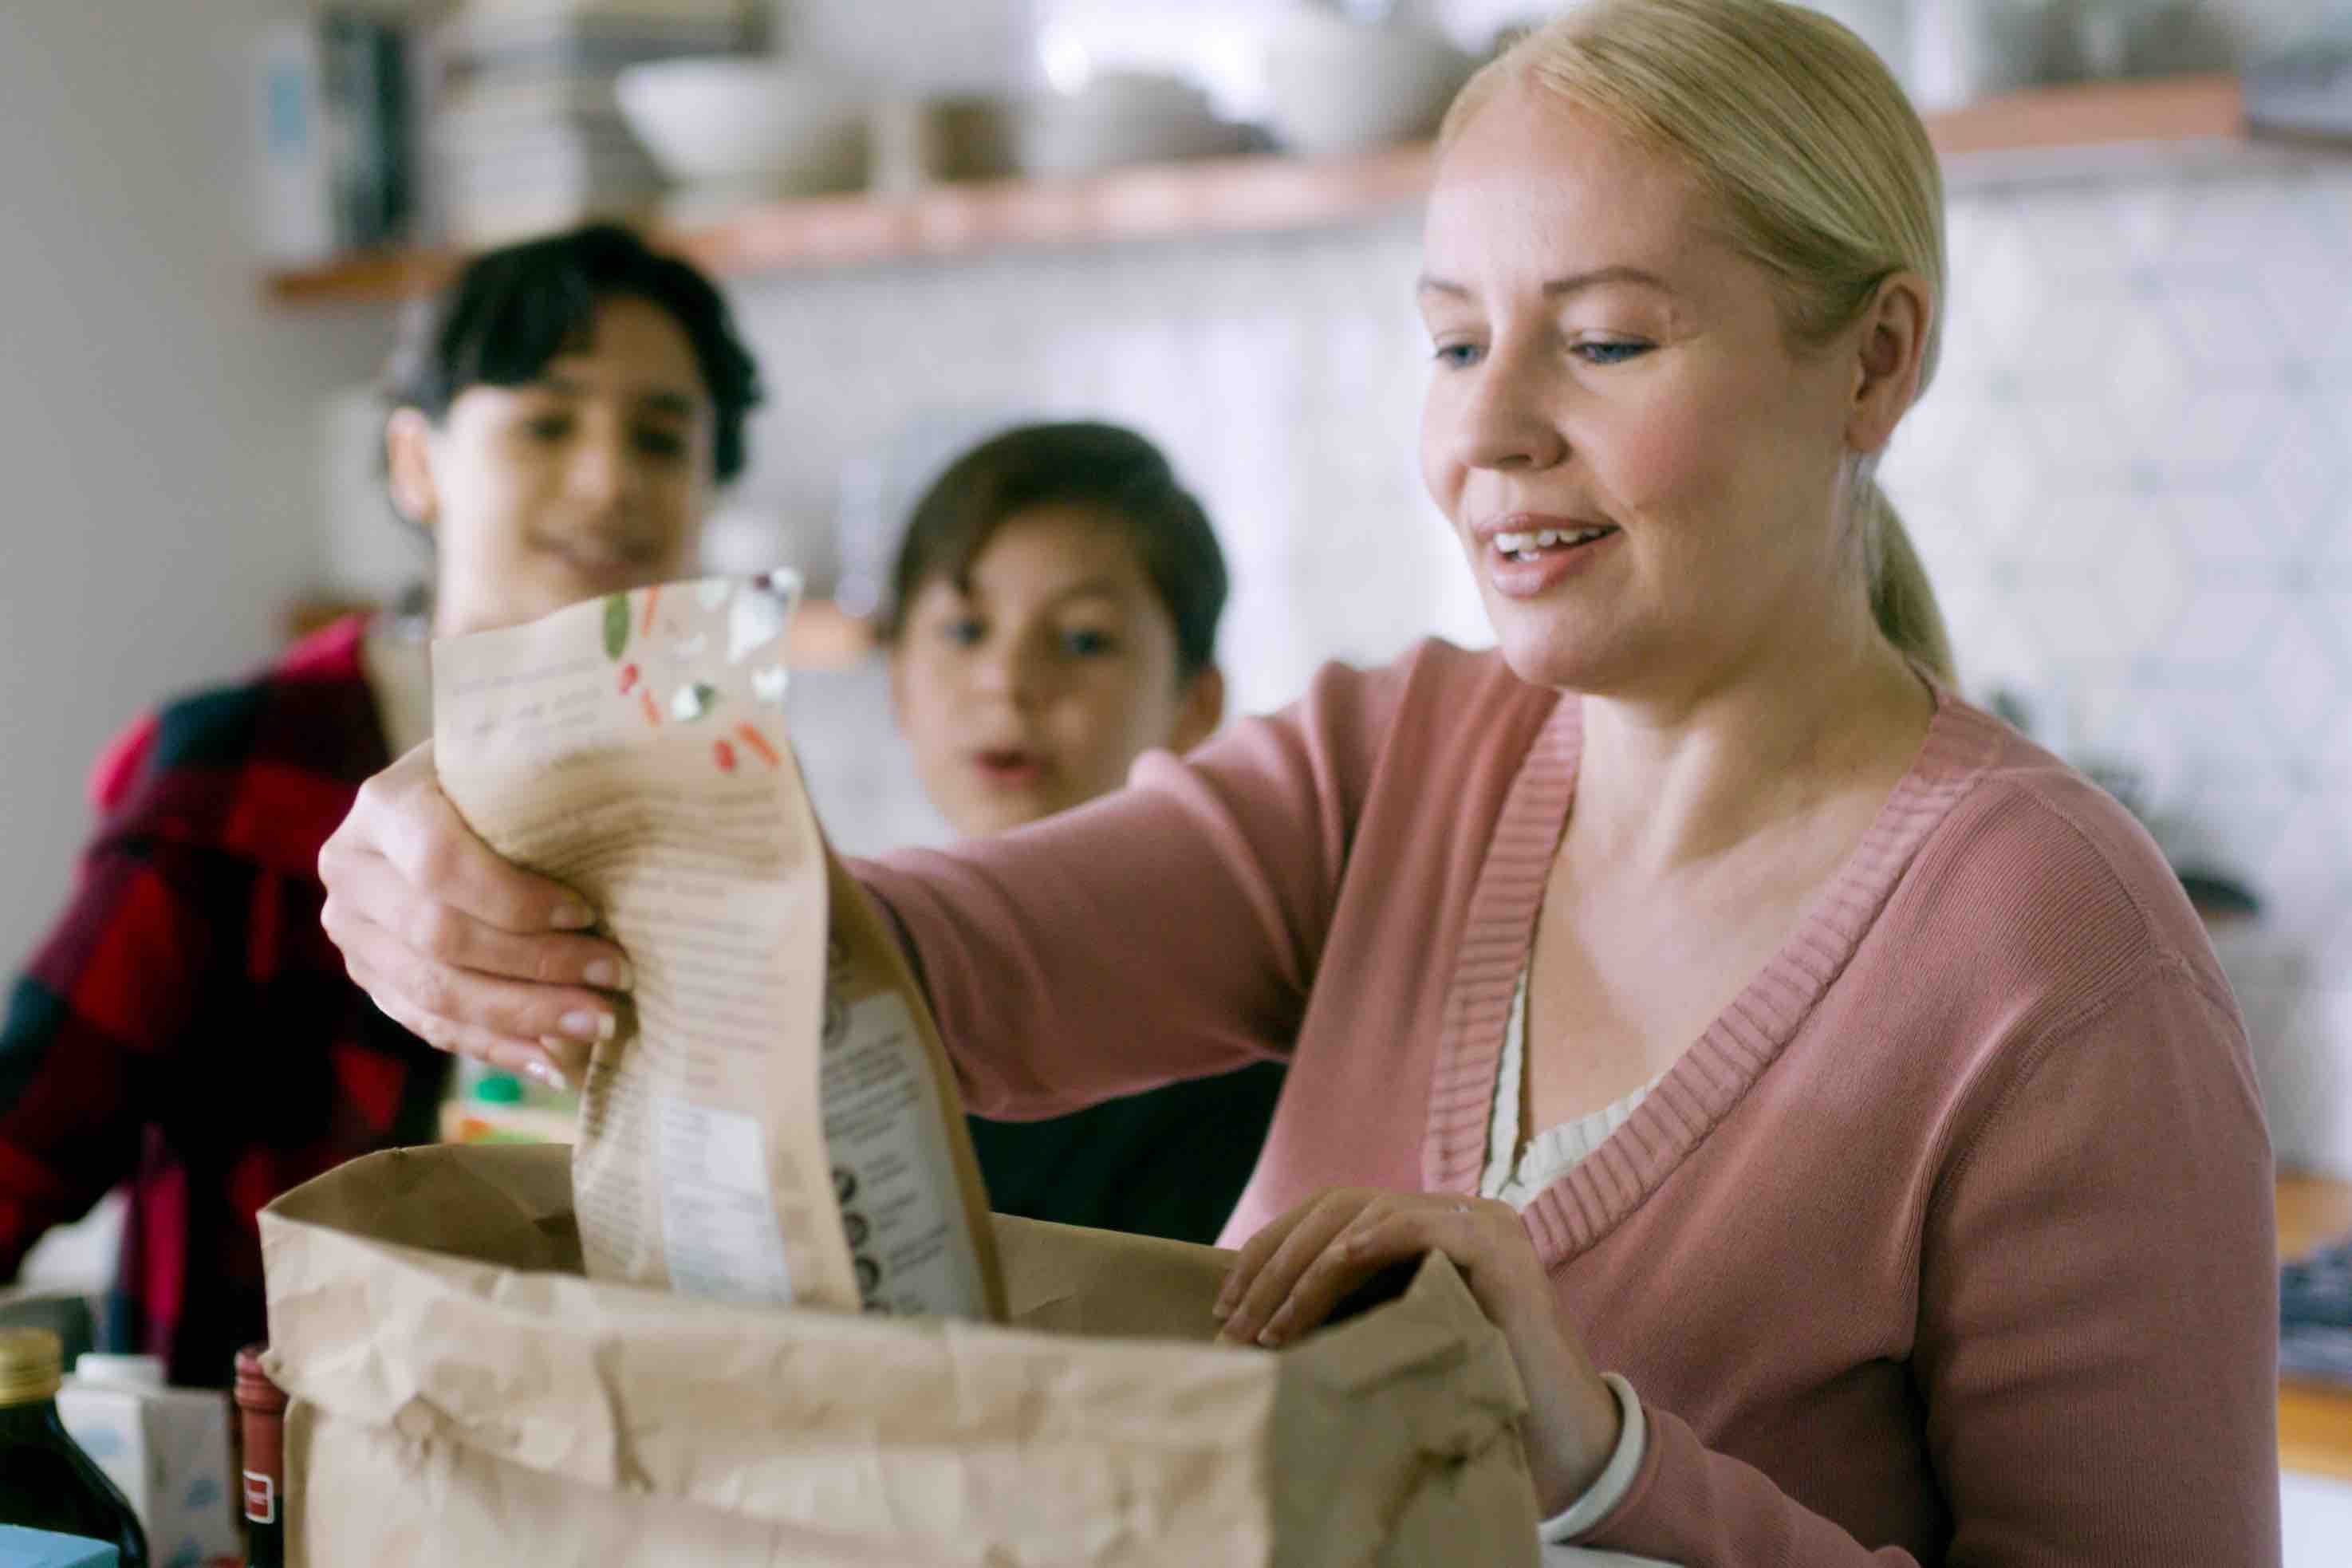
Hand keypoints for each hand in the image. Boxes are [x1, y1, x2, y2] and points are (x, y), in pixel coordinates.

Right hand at [318, 739, 631, 1088]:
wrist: (440, 800)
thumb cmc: (501, 781)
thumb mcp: (512, 767)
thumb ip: (544, 796)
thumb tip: (627, 861)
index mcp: (384, 805)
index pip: (440, 863)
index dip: (515, 898)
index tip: (587, 913)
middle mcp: (351, 870)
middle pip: (440, 937)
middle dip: (536, 966)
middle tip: (614, 978)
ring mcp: (352, 931)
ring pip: (433, 992)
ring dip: (523, 1017)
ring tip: (595, 1024)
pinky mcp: (369, 976)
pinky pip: (429, 1025)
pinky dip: (495, 1046)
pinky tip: (551, 1060)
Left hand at [1213, 1188, 1623, 1513]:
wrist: (1564, 1445)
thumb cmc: (1471, 1398)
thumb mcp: (1394, 1343)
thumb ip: (1347, 1314)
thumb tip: (1251, 1318)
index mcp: (1423, 1229)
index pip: (1329, 1214)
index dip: (1270, 1250)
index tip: (1225, 1305)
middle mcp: (1453, 1214)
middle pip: (1339, 1207)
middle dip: (1275, 1263)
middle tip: (1235, 1325)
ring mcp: (1483, 1224)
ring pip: (1370, 1213)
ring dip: (1309, 1268)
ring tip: (1273, 1325)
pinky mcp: (1503, 1250)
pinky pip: (1426, 1226)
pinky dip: (1375, 1238)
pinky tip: (1336, 1265)